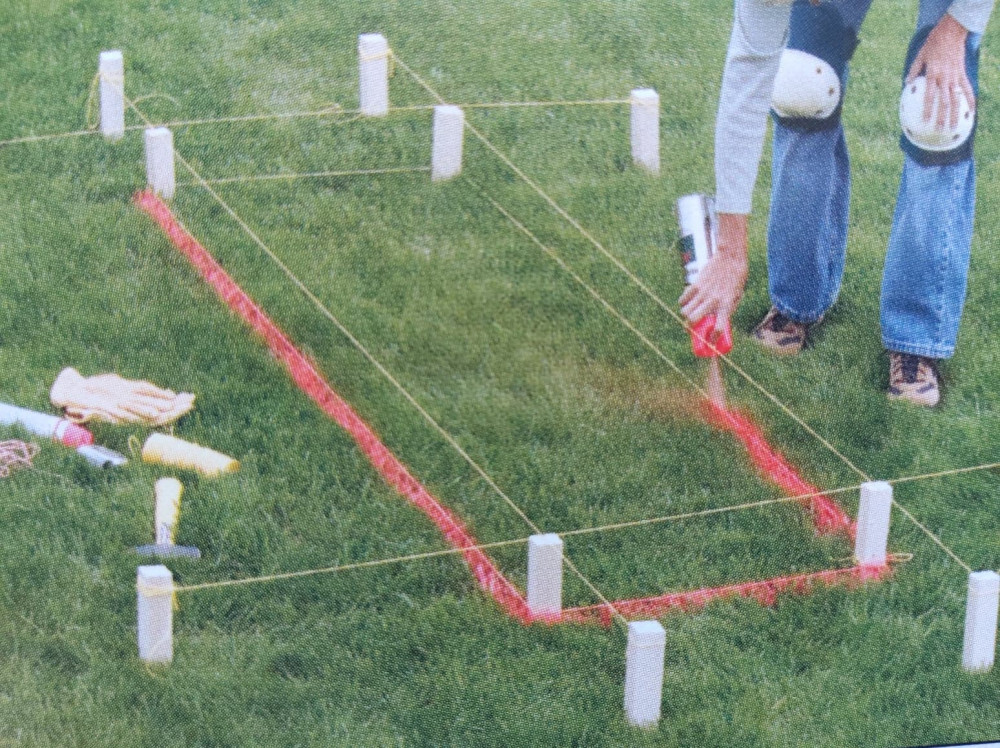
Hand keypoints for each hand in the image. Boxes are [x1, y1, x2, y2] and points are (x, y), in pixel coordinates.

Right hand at [678, 213, 748, 333]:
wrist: (731, 258)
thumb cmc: (736, 278)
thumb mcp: (736, 296)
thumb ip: (726, 309)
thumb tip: (715, 322)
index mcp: (726, 306)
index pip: (718, 328)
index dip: (712, 339)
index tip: (710, 342)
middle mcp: (713, 301)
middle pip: (692, 321)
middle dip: (690, 327)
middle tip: (692, 328)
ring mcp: (703, 293)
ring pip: (685, 311)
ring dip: (686, 315)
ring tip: (690, 313)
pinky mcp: (696, 284)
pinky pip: (683, 299)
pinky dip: (683, 302)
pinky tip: (687, 301)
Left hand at [906, 13, 972, 130]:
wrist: (951, 32)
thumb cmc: (933, 44)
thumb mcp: (919, 56)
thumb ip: (913, 71)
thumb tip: (906, 83)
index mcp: (932, 74)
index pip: (929, 96)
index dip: (928, 109)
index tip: (926, 121)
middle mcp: (945, 78)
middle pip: (944, 101)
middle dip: (942, 116)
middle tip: (940, 129)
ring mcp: (955, 76)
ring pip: (956, 98)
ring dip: (955, 113)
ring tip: (954, 126)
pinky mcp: (962, 74)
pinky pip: (967, 89)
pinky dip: (970, 100)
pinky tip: (971, 111)